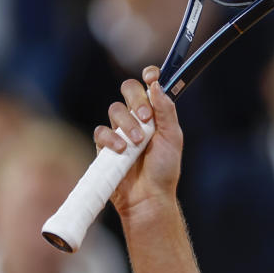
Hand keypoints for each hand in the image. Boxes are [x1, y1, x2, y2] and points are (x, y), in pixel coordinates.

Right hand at [94, 66, 183, 219]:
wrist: (149, 196)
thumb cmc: (164, 169)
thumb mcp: (172, 138)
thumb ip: (166, 111)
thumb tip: (156, 85)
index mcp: (156, 114)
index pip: (149, 86)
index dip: (149, 76)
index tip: (150, 76)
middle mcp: (137, 118)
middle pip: (129, 90)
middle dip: (136, 100)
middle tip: (146, 118)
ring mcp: (120, 131)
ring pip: (115, 110)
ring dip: (127, 124)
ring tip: (137, 143)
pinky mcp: (104, 145)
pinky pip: (101, 131)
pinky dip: (111, 138)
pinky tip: (121, 150)